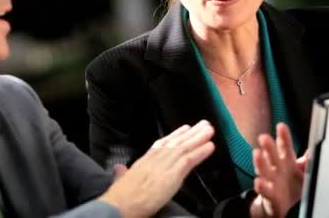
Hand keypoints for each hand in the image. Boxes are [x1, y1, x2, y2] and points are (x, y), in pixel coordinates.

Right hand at [98, 120, 214, 217]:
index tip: (184, 128)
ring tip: (210, 130)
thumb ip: (122, 173)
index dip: (174, 136)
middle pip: (176, 143)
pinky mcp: (171, 175)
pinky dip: (200, 152)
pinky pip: (188, 160)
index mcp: (144, 161)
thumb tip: (118, 169)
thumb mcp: (120, 180)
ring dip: (199, 138)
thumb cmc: (119, 197)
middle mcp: (155, 160)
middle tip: (204, 124)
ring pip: (184, 148)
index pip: (161, 145)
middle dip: (191, 133)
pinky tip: (210, 146)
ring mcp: (164, 166)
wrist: (119, 204)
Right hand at [250, 123, 304, 217]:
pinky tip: (258, 181)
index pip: (284, 146)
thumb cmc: (292, 185)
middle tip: (264, 137)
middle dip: (268, 146)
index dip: (283, 136)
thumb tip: (313, 150)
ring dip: (260, 162)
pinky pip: (264, 190)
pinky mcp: (269, 195)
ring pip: (264, 170)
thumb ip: (307, 162)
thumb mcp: (302, 172)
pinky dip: (261, 186)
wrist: (284, 205)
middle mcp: (278, 168)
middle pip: (272, 155)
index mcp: (287, 161)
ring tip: (257, 154)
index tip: (281, 126)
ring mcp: (272, 180)